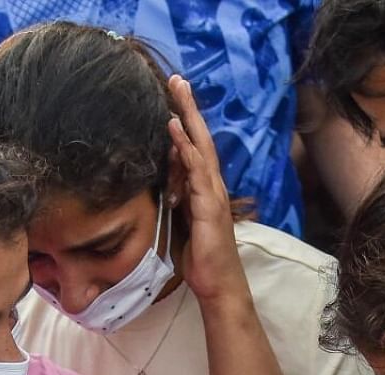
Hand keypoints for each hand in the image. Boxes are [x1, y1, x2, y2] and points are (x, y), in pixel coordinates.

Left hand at [165, 75, 248, 304]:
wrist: (218, 284)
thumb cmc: (200, 257)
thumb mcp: (182, 220)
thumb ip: (177, 197)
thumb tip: (166, 178)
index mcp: (205, 188)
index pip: (194, 147)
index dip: (185, 121)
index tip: (174, 96)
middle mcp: (212, 185)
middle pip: (200, 137)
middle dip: (188, 108)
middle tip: (177, 79)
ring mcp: (212, 194)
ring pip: (200, 147)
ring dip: (187, 118)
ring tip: (177, 92)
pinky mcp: (209, 205)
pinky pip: (196, 170)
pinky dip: (186, 148)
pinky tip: (174, 130)